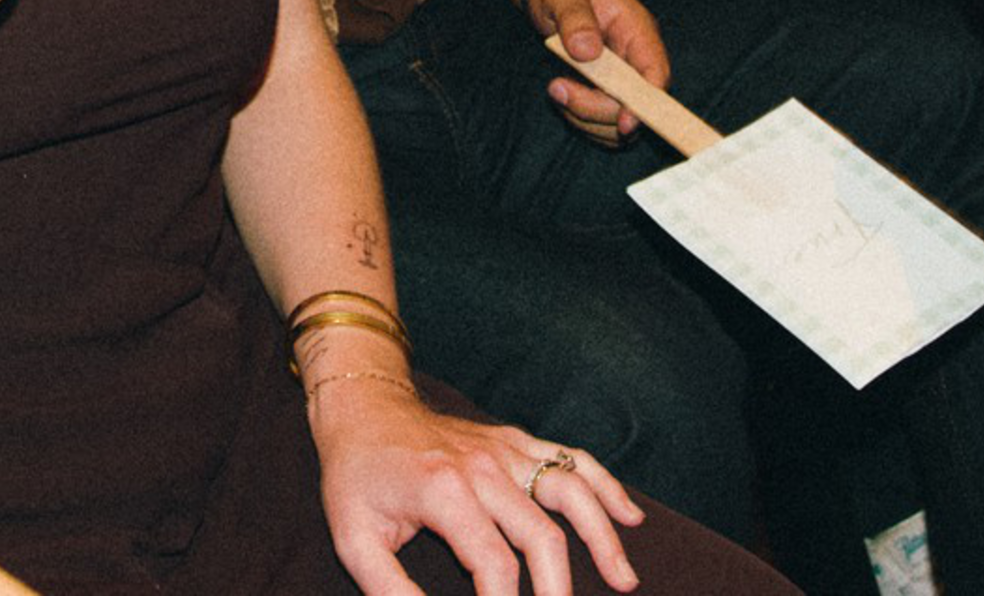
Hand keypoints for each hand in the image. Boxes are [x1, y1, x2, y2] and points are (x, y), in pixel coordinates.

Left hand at [309, 374, 640, 595]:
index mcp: (445, 492)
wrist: (362, 406)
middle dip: (557, 591)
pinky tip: (629, 517)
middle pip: (541, 537)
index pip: (494, 566)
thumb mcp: (354, 540)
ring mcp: (505, 449)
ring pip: (571, 493)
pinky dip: (604, 486)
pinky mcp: (515, 440)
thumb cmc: (356, 477)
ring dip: (602, 539)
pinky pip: (571, 459)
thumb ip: (391, 590)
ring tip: (624, 582)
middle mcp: (484, 467)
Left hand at [522, 0, 669, 146]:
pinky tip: (562, 97)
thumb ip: (575, 18)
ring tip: (555, 89)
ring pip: (619, 122)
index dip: (645, 102)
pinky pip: (605, 124)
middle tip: (557, 89)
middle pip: (636, 105)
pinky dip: (582, 120)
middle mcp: (638, 60)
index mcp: (638, 31)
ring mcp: (626, 81)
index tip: (624, 124)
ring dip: (585, 117)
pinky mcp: (611, 95)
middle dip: (596, 108)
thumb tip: (586, 52)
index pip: (655, 73)